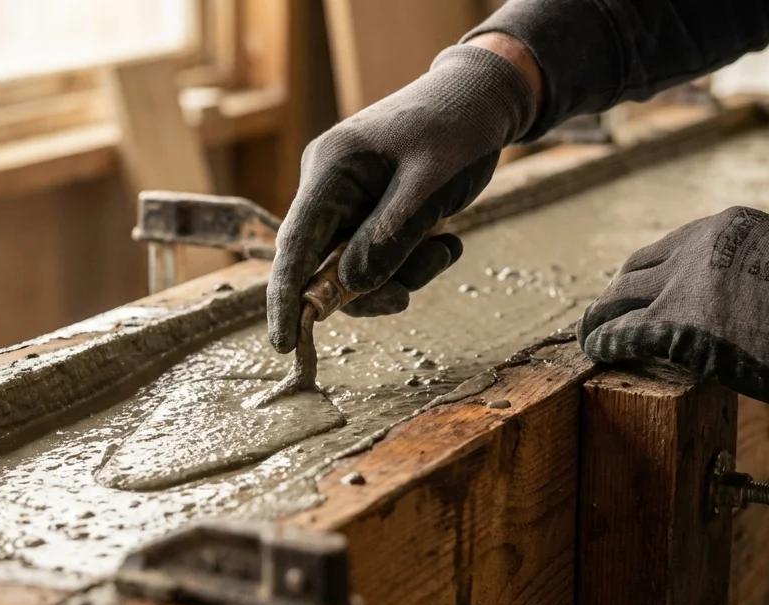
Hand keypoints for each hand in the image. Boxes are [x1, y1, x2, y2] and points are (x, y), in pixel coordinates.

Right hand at [267, 43, 536, 351]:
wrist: (483, 97)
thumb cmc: (457, 129)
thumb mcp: (430, 185)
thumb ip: (391, 237)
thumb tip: (351, 288)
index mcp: (331, 169)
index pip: (294, 244)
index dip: (286, 298)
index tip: (284, 344)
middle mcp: (329, 187)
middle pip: (323, 263)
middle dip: (366, 288)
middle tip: (409, 294)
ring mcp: (348, 200)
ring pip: (355, 266)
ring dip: (400, 273)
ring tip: (447, 247)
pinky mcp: (370, 211)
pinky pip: (377, 254)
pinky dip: (410, 261)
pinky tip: (446, 240)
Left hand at [578, 206, 768, 424]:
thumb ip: (758, 272)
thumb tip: (747, 300)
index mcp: (731, 226)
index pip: (673, 247)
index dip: (652, 273)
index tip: (642, 291)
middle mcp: (699, 245)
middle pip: (637, 268)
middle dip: (621, 292)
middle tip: (607, 314)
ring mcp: (683, 282)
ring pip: (619, 297)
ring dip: (601, 316)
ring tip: (590, 333)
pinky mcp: (673, 323)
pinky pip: (619, 330)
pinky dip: (602, 341)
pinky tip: (595, 351)